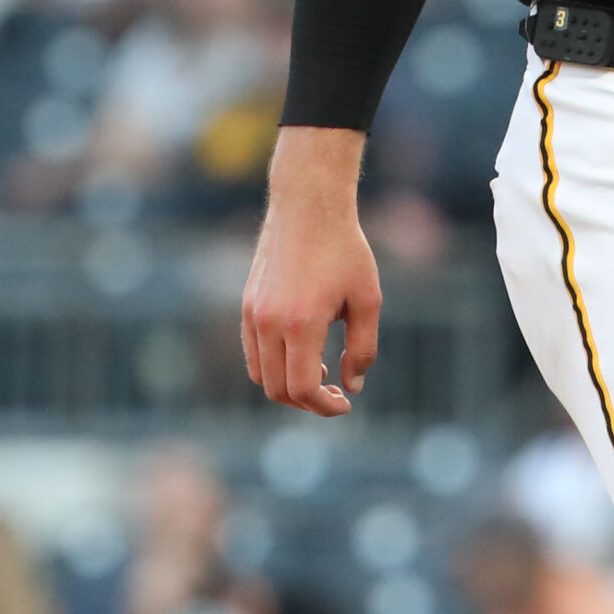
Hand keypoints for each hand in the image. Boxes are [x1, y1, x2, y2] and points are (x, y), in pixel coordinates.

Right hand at [241, 127, 378, 415]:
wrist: (308, 206)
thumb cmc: (346, 250)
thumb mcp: (368, 299)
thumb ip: (362, 347)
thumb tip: (352, 386)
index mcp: (300, 324)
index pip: (301, 388)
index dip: (323, 406)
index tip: (346, 403)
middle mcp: (268, 323)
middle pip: (276, 389)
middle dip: (306, 401)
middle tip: (335, 395)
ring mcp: (251, 314)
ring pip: (259, 374)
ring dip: (287, 385)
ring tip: (320, 373)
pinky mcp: (246, 305)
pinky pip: (252, 352)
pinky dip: (273, 365)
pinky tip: (302, 354)